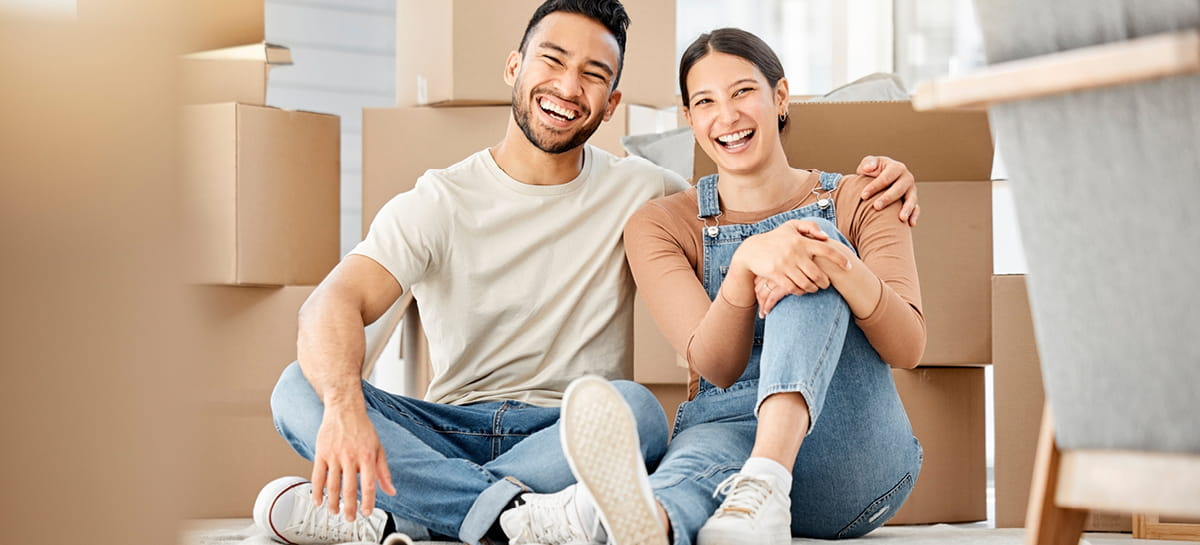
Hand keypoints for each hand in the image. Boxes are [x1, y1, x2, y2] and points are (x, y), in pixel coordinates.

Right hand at [311, 407, 395, 520]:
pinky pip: (317, 476)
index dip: (368, 502)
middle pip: (349, 488)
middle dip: (350, 507)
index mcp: (367, 456)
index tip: (367, 513)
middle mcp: (350, 457)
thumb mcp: (379, 448)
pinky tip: (318, 501)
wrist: (345, 409)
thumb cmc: (363, 429)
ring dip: (333, 502)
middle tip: (349, 518)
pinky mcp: (321, 453)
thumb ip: (384, 472)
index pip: (369, 485)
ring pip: (332, 485)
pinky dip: (316, 491)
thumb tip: (391, 491)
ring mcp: (334, 455)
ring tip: (335, 512)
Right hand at [730, 220, 850, 313]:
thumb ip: (810, 227)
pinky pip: (794, 288)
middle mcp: (794, 252)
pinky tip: (803, 290)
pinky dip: (801, 291)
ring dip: (814, 288)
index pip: (826, 250)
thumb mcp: (791, 226)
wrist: (751, 251)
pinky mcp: (776, 275)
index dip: (840, 259)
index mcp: (801, 241)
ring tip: (815, 288)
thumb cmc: (776, 238)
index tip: (849, 267)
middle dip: (825, 282)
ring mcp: (785, 265)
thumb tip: (825, 236)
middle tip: (827, 284)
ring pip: (807, 283)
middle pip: (818, 274)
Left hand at [856, 155, 918, 226]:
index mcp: (896, 167)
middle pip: (898, 189)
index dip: (874, 186)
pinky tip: (910, 224)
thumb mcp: (870, 163)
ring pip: (911, 199)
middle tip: (876, 207)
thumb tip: (868, 168)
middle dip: (887, 198)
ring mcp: (912, 190)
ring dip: (907, 209)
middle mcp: (907, 178)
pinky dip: (914, 216)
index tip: (863, 196)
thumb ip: (869, 163)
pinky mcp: (913, 200)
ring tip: (901, 219)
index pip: (886, 177)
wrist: (881, 179)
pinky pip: (916, 208)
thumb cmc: (874, 171)